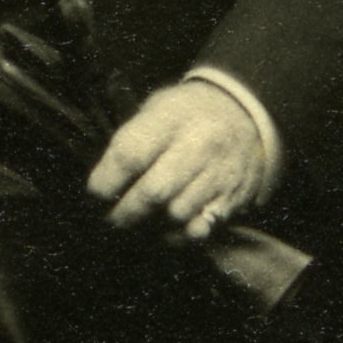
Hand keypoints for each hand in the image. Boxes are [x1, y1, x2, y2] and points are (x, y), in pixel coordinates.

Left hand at [87, 72, 274, 234]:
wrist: (246, 111)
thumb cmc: (187, 113)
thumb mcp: (157, 107)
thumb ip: (131, 141)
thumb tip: (101, 184)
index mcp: (172, 118)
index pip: (130, 155)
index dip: (105, 181)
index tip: (95, 194)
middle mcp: (199, 145)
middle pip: (153, 192)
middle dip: (124, 213)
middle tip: (112, 219)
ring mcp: (220, 173)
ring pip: (176, 215)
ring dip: (150, 225)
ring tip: (139, 221)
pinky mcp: (234, 197)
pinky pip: (200, 229)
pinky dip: (178, 236)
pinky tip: (167, 228)